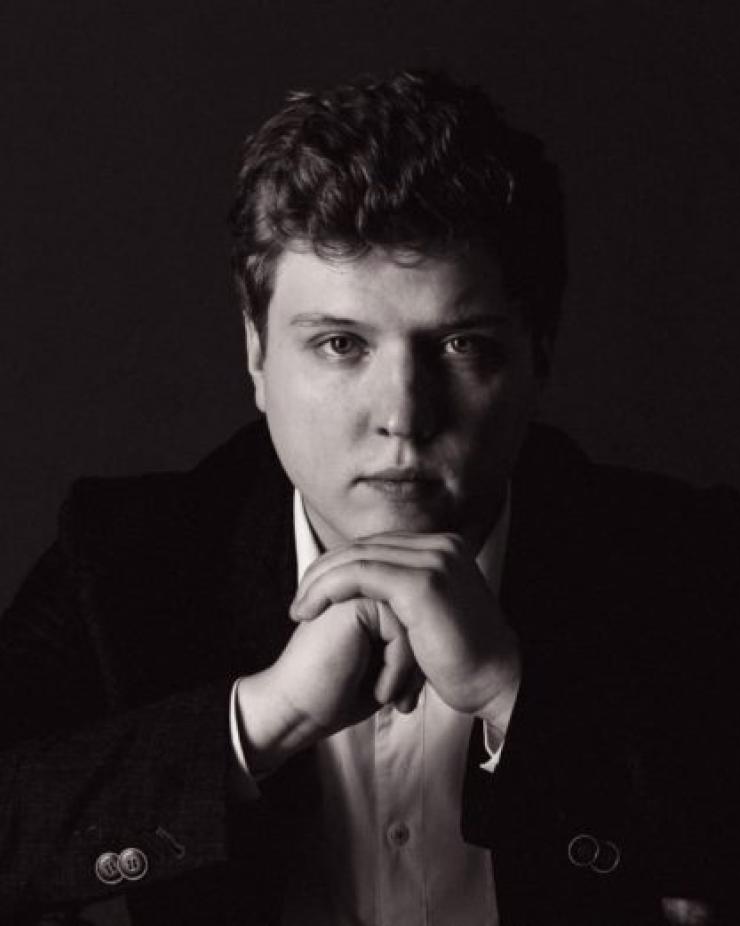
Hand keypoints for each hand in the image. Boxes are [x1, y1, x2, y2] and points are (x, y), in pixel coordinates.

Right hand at [236, 596, 419, 774]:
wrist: (298, 712)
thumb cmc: (342, 696)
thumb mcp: (390, 668)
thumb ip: (412, 641)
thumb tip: (457, 643)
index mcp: (373, 598)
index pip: (423, 618)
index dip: (419, 661)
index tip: (406, 694)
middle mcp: (366, 589)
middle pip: (423, 618)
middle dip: (418, 664)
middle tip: (403, 699)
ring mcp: (358, 590)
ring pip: (417, 623)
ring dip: (408, 669)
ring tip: (391, 697)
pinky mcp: (353, 600)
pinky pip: (401, 628)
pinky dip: (398, 667)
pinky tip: (380, 692)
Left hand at [291, 532, 520, 727]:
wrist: (497, 684)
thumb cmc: (464, 662)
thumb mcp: (434, 617)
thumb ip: (409, 598)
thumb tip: (377, 598)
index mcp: (445, 548)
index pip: (378, 545)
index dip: (340, 566)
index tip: (313, 593)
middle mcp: (441, 545)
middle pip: (365, 546)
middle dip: (324, 571)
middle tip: (299, 600)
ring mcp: (434, 559)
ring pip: (357, 557)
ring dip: (319, 582)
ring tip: (300, 609)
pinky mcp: (423, 582)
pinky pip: (360, 574)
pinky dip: (329, 588)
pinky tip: (311, 609)